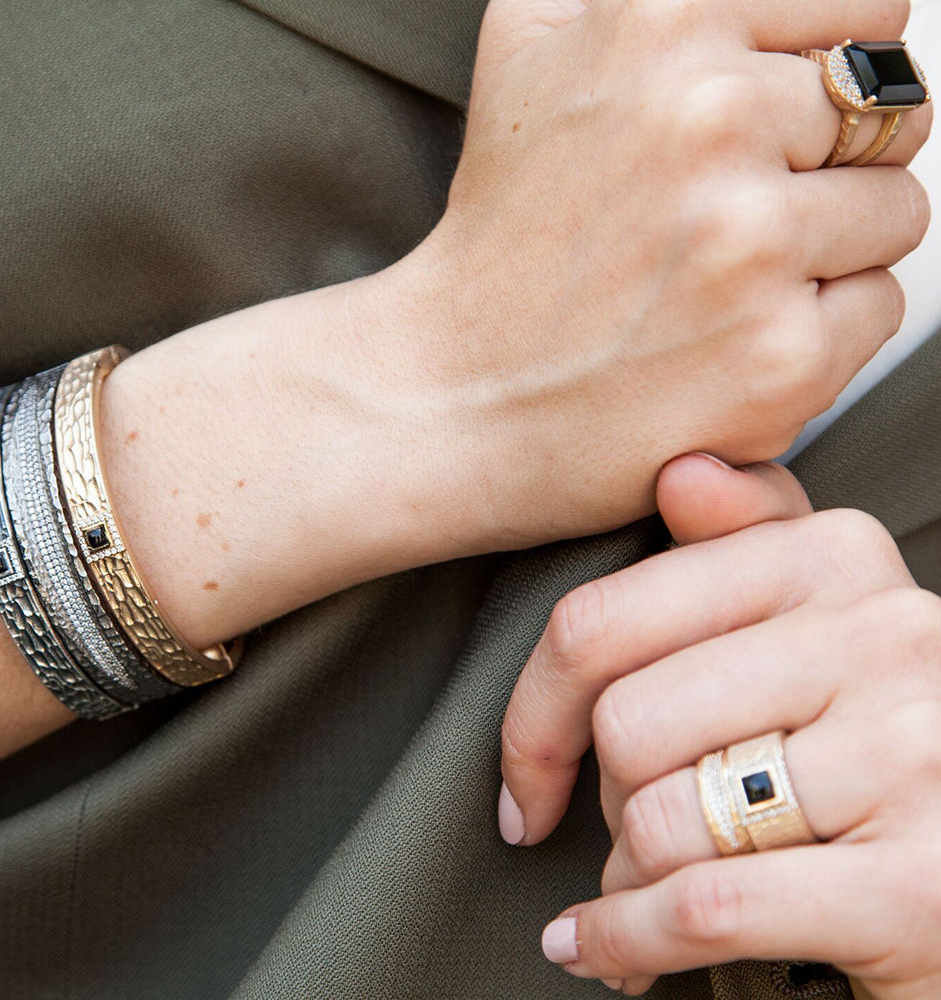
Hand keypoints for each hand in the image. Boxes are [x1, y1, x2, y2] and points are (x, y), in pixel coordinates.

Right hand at [381, 0, 931, 549]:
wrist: (459, 390)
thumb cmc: (502, 236)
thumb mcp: (529, 48)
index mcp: (661, 23)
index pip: (864, 9)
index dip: (822, 78)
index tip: (777, 127)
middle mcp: (711, 121)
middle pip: (891, 113)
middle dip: (825, 165)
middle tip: (727, 219)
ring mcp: (750, 244)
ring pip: (894, 212)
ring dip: (828, 249)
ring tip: (722, 283)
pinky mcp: (780, 358)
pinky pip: (876, 307)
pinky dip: (822, 326)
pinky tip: (730, 338)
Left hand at [497, 453, 940, 996]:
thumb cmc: (871, 736)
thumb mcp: (818, 618)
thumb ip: (749, 539)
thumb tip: (681, 469)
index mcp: (836, 557)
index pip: (602, 622)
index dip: (536, 713)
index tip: (529, 771)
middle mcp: (887, 637)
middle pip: (627, 723)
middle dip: (606, 801)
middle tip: (634, 830)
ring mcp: (913, 758)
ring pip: (659, 816)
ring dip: (626, 877)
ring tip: (650, 884)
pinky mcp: (920, 891)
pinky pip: (702, 909)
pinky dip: (629, 944)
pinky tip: (606, 956)